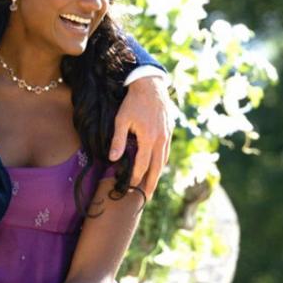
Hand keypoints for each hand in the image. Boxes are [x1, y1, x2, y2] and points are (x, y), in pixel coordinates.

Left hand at [110, 76, 173, 194]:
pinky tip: (157, 166)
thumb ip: (118, 140)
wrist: (150, 85)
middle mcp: (160, 139)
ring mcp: (166, 135)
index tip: (130, 187)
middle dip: (151, 183)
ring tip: (151, 185)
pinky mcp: (169, 131)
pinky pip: (166, 151)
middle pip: (157, 167)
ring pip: (163, 160)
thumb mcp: (121, 120)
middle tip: (147, 197)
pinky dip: (161, 161)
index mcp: (148, 138)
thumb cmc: (133, 102)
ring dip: (158, 174)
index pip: (142, 164)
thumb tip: (113, 159)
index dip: (136, 177)